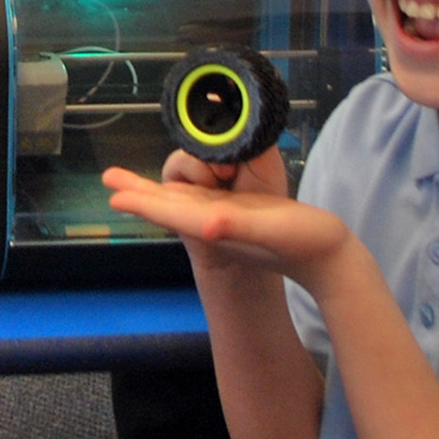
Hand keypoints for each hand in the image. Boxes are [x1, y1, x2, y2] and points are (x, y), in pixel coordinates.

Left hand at [103, 150, 350, 281]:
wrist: (330, 261)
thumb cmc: (305, 246)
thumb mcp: (270, 231)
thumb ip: (237, 227)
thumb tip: (207, 224)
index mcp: (217, 225)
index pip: (172, 212)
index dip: (143, 202)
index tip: (114, 194)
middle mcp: (217, 221)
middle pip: (169, 203)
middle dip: (139, 191)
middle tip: (109, 177)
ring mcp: (228, 216)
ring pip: (184, 197)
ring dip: (156, 187)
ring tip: (127, 179)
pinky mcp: (242, 210)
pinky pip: (205, 194)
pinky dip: (188, 181)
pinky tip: (182, 178)